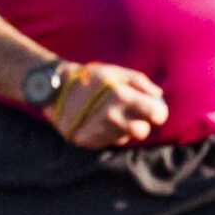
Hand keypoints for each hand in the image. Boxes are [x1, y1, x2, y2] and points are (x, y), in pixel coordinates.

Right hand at [47, 62, 167, 149]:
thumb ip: (141, 82)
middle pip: (143, 132)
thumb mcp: (116, 72)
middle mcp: (113, 118)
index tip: (154, 110)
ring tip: (111, 114)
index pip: (157, 114)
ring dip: (124, 128)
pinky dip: (110, 134)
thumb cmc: (90, 78)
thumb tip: (159, 95)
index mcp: (123, 98)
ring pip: (126, 138)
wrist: (56, 90)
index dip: (158, 112)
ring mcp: (101, 131)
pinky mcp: (90, 141)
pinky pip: (110, 141)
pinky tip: (100, 121)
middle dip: (142, 123)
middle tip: (133, 114)